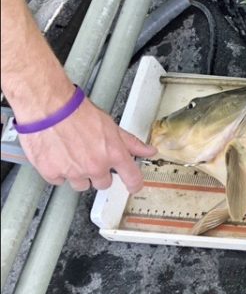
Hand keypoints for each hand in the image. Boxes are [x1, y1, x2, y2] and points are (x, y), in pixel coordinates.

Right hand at [18, 92, 156, 193]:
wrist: (48, 107)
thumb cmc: (77, 112)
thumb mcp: (111, 126)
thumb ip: (130, 142)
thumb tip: (148, 150)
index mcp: (113, 154)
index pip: (132, 178)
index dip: (134, 184)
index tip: (134, 186)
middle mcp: (95, 166)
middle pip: (104, 183)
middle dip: (99, 173)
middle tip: (90, 157)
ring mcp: (74, 171)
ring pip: (81, 184)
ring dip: (79, 175)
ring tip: (72, 155)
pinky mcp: (52, 172)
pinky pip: (59, 180)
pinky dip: (58, 171)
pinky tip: (57, 156)